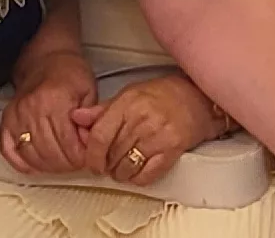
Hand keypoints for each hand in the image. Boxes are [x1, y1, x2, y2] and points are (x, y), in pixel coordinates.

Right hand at [0, 51, 101, 177]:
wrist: (47, 59)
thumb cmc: (70, 73)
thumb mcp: (90, 90)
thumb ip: (91, 119)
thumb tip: (89, 145)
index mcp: (55, 100)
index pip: (68, 145)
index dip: (80, 158)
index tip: (87, 157)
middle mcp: (32, 108)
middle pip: (50, 153)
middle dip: (66, 164)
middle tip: (75, 161)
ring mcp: (17, 115)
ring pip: (31, 156)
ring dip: (48, 166)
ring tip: (60, 162)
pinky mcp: (7, 120)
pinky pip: (9, 151)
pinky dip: (22, 163)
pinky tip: (35, 164)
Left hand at [83, 72, 229, 185]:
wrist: (198, 98)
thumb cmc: (162, 95)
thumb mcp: (129, 95)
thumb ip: (102, 110)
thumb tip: (76, 118)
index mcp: (128, 104)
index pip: (100, 136)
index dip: (91, 155)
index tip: (91, 163)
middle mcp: (142, 120)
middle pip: (112, 154)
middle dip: (106, 165)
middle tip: (107, 165)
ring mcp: (158, 136)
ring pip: (127, 167)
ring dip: (120, 173)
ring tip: (121, 168)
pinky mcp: (172, 150)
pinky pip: (147, 174)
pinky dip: (138, 178)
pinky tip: (137, 172)